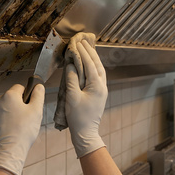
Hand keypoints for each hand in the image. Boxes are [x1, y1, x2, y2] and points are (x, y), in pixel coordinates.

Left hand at [0, 84, 44, 174]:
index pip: (20, 87)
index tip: (30, 106)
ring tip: (17, 126)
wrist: (8, 151)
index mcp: (9, 96)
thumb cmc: (23, 131)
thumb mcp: (36, 111)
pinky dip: (2, 122)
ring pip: (3, 108)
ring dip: (9, 113)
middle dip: (18, 105)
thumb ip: (38, 95)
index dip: (27, 95)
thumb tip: (38, 86)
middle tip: (25, 118)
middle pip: (11, 98)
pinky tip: (9, 131)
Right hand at [66, 40, 107, 157]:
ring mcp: (103, 90)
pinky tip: (90, 63)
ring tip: (88, 48)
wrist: (86, 133)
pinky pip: (99, 75)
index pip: (90, 64)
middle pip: (98, 64)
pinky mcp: (100, 93)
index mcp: (97, 86)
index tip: (78, 43)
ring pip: (100, 69)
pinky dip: (94, 66)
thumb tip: (71, 65)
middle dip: (91, 52)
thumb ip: (71, 79)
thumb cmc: (77, 117)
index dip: (84, 53)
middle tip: (84, 41)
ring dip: (94, 58)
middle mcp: (102, 86)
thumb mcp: (72, 97)